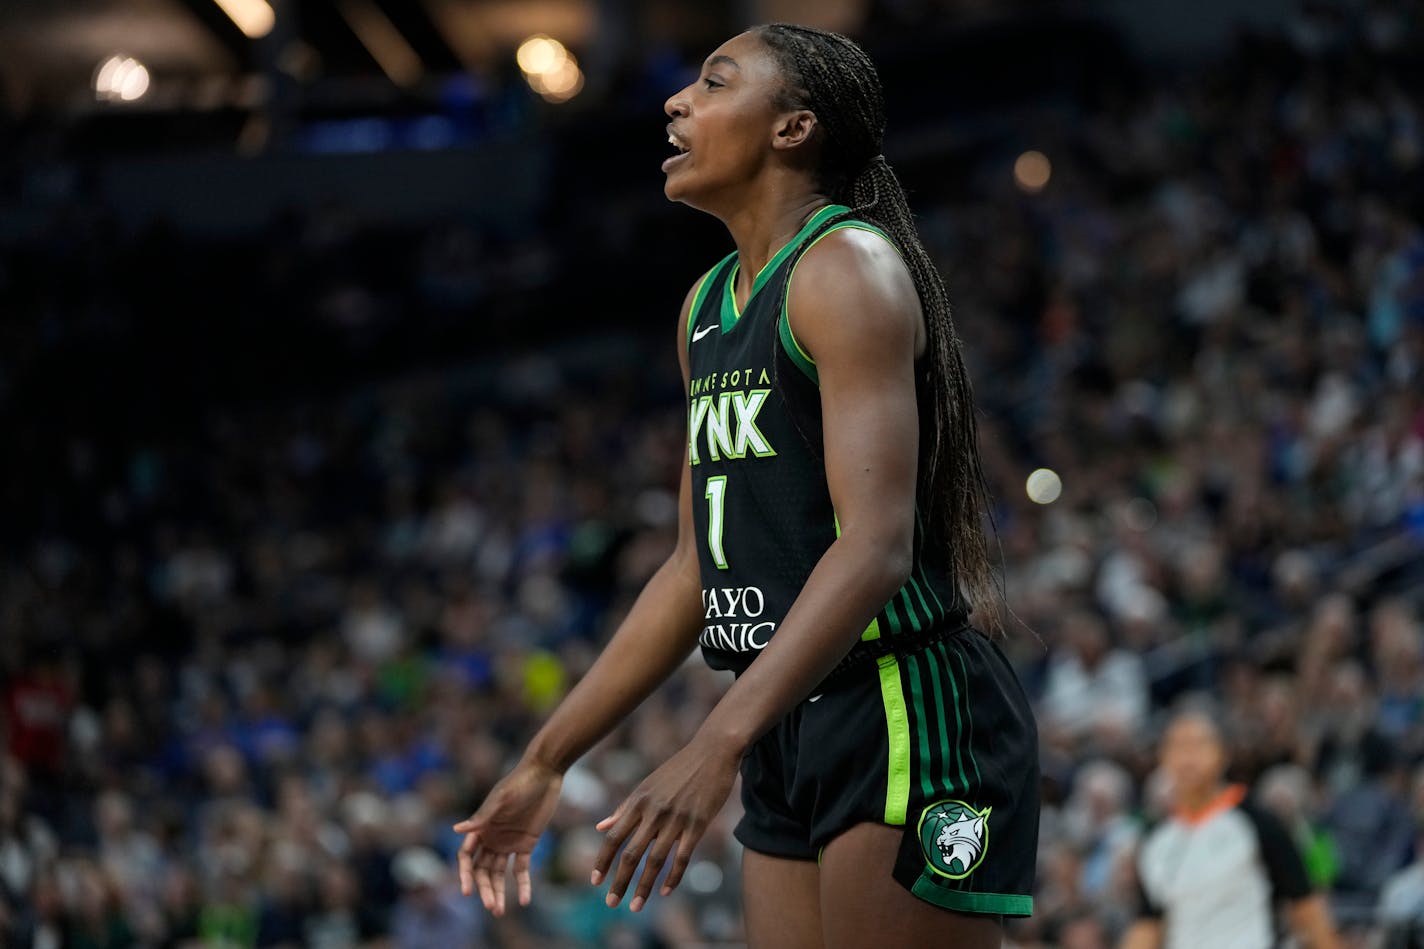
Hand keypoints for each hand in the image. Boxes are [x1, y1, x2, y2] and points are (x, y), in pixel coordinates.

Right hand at [453, 758, 562, 915]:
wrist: (545, 773)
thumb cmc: (519, 783)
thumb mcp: (501, 799)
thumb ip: (482, 817)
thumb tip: (456, 830)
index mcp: (480, 827)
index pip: (466, 856)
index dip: (465, 874)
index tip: (466, 891)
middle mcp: (491, 838)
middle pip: (482, 870)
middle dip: (484, 889)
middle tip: (491, 907)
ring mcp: (508, 842)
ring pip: (498, 873)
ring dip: (498, 891)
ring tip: (500, 911)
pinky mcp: (526, 844)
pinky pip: (521, 869)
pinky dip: (522, 885)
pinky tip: (524, 901)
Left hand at [591, 735, 739, 911]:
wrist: (712, 752)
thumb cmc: (677, 769)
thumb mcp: (646, 785)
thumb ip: (623, 808)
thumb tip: (599, 826)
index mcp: (638, 801)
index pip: (614, 836)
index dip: (603, 860)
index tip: (594, 881)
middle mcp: (654, 812)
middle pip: (631, 853)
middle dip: (619, 881)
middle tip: (610, 903)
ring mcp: (676, 819)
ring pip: (655, 860)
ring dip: (643, 886)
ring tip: (635, 906)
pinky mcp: (698, 824)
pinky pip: (682, 857)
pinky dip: (672, 877)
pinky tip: (664, 892)